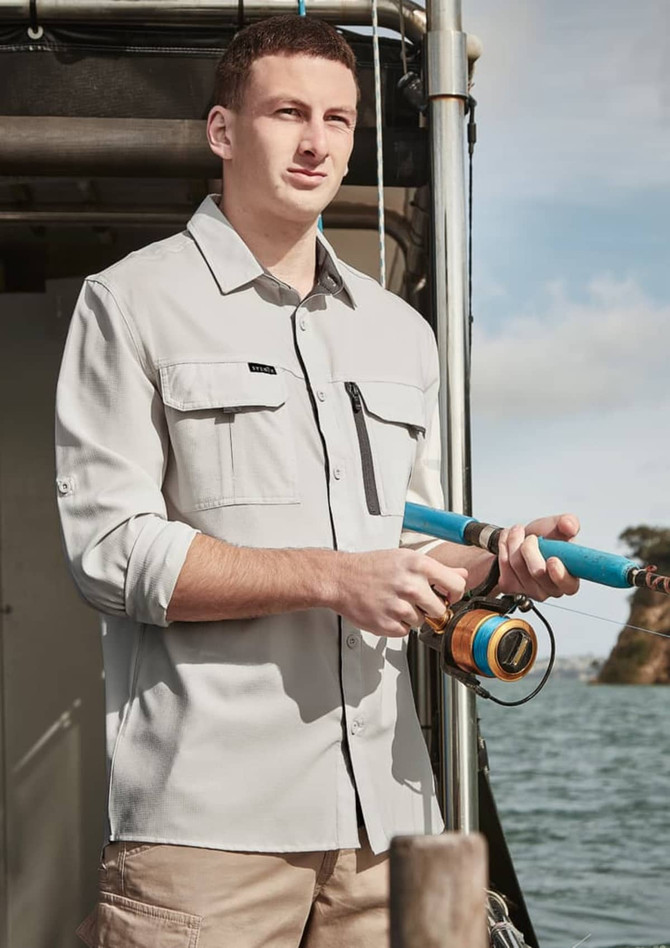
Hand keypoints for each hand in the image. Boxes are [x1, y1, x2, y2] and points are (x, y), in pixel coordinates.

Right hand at [332, 549, 467, 637]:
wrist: (341, 578)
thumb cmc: (372, 567)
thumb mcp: (406, 558)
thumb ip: (437, 568)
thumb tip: (462, 574)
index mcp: (418, 565)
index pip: (456, 586)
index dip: (454, 593)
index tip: (447, 595)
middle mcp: (410, 585)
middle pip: (440, 609)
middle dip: (431, 607)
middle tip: (416, 599)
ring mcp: (399, 606)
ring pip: (422, 622)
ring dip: (412, 616)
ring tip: (395, 601)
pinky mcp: (387, 624)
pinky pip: (405, 631)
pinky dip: (398, 625)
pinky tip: (387, 610)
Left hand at [497, 514, 580, 600]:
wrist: (521, 541)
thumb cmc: (543, 539)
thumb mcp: (558, 526)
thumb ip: (568, 523)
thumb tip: (569, 525)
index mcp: (569, 578)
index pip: (568, 585)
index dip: (560, 574)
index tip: (552, 559)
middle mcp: (551, 589)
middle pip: (537, 572)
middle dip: (530, 547)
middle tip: (531, 537)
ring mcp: (530, 591)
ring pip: (517, 565)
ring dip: (514, 542)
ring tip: (518, 533)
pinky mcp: (510, 587)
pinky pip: (504, 564)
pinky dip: (504, 546)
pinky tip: (508, 542)